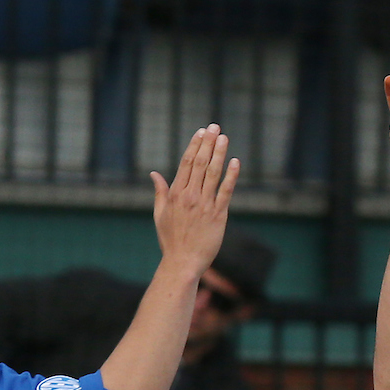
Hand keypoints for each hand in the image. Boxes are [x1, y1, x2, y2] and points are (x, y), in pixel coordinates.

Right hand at [151, 126, 238, 279]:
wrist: (183, 263)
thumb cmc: (170, 241)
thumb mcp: (159, 215)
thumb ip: (160, 192)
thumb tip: (154, 174)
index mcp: (176, 194)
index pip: (186, 163)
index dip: (195, 145)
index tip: (201, 132)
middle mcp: (190, 196)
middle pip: (200, 163)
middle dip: (208, 143)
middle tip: (214, 127)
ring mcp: (205, 205)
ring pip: (213, 173)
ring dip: (219, 153)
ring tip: (224, 138)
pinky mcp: (218, 215)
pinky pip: (225, 191)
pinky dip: (231, 176)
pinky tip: (235, 162)